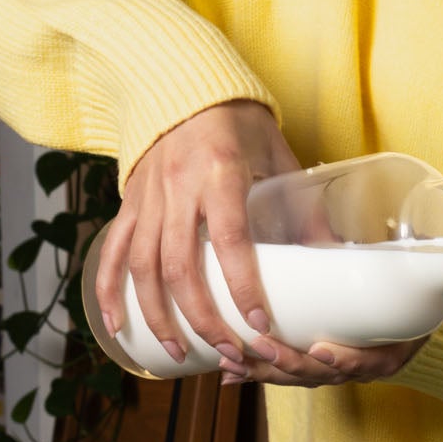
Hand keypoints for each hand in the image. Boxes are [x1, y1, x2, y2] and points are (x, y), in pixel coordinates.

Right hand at [95, 100, 426, 387]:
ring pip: (143, 267)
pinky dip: (110, 292)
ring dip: (159, 317)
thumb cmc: (239, 122)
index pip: (230, 239)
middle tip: (229, 354)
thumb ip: (300, 205)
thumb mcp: (278, 154)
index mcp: (220, 172)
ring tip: (178, 355)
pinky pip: (113, 251)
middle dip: (203, 319)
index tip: (261, 324)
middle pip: (180, 266)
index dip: (243, 286)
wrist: (185, 86)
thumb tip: (332, 257)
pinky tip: (119, 327)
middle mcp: (178, 188)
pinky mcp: (129, 203)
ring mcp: (148, 197)